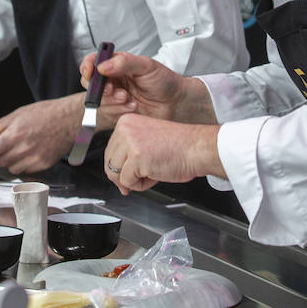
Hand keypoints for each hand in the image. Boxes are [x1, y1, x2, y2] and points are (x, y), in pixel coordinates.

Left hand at [0, 95, 100, 173]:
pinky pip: (26, 171)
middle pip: (0, 161)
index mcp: (15, 134)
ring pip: (12, 169)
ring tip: (14, 151)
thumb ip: (2, 125)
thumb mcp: (21, 112)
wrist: (70, 119)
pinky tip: (26, 155)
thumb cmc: (48, 113)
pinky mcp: (43, 164)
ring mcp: (34, 158)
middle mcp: (23, 148)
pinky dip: (22, 165)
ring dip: (9, 162)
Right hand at [78, 51, 185, 120]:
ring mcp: (115, 96)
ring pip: (99, 100)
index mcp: (118, 65)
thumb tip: (104, 65)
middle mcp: (114, 80)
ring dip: (113, 101)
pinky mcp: (118, 111)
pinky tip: (132, 107)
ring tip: (129, 98)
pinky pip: (108, 113)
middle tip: (113, 90)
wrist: (176, 103)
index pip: (94, 62)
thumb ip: (124, 62)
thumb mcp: (146, 66)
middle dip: (100, 89)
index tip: (91, 72)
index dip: (88, 67)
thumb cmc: (165, 81)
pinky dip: (119, 111)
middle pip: (91, 84)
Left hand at [103, 114, 224, 195]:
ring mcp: (129, 142)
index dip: (120, 166)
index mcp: (126, 122)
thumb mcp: (146, 141)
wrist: (197, 148)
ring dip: (132, 181)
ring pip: (115, 174)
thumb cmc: (179, 147)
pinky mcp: (136, 158)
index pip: (110, 150)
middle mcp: (125, 129)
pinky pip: (127, 182)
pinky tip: (154, 176)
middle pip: (109, 163)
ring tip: (150, 175)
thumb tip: (115, 175)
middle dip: (123, 176)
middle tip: (139, 179)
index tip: (131, 171)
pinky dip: (140, 186)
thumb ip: (128, 152)